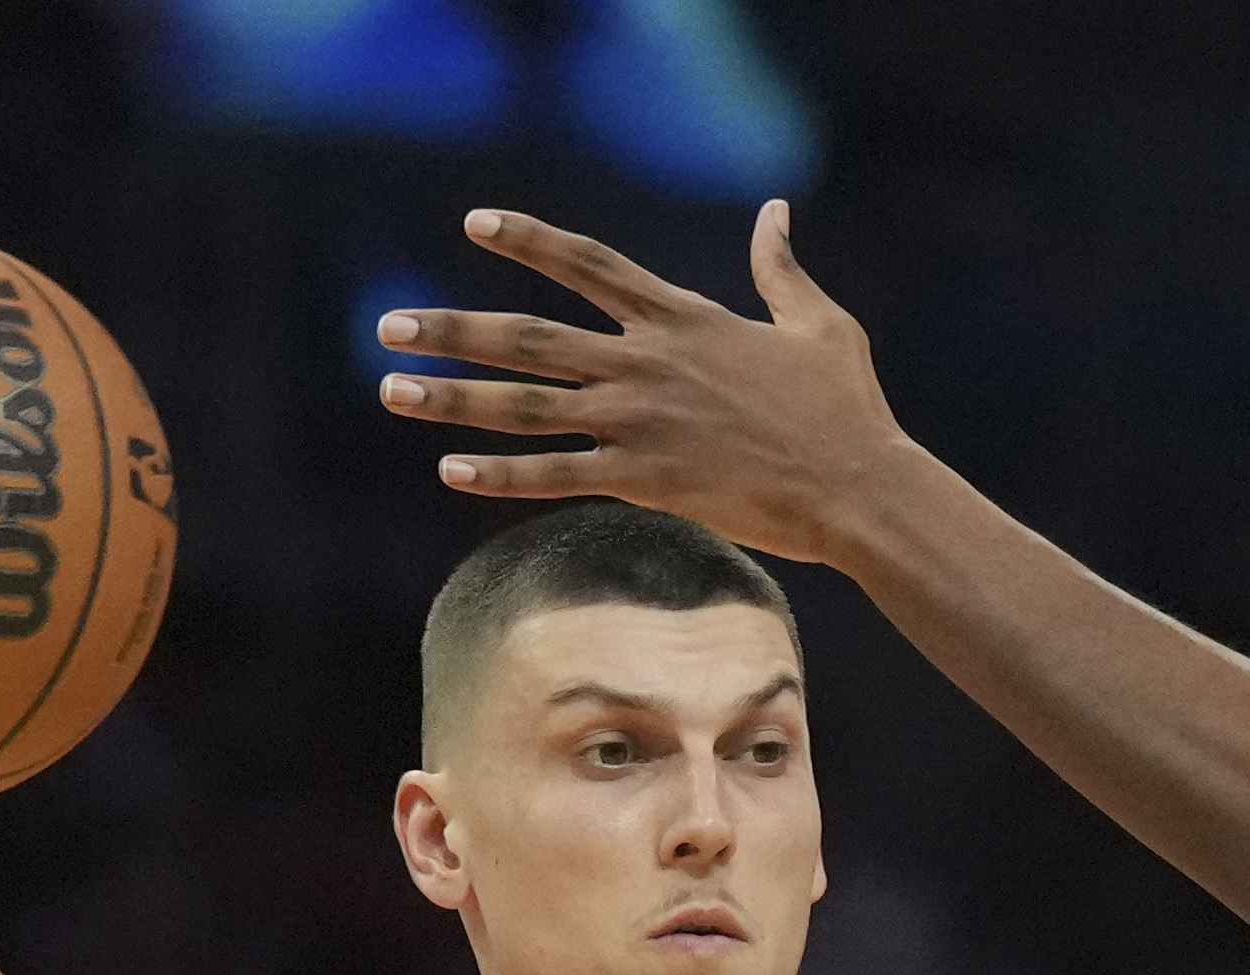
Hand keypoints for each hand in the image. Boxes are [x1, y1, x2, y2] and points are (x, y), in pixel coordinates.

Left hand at [373, 200, 913, 561]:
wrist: (860, 486)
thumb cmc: (847, 410)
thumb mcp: (820, 322)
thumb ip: (780, 268)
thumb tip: (775, 211)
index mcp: (683, 318)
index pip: (588, 264)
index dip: (529, 240)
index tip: (475, 222)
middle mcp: (646, 363)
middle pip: (528, 336)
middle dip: (452, 328)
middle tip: (389, 325)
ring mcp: (639, 422)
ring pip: (525, 403)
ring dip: (452, 397)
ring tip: (392, 389)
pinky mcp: (646, 481)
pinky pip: (556, 476)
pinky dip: (500, 474)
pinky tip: (450, 468)